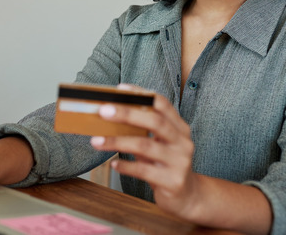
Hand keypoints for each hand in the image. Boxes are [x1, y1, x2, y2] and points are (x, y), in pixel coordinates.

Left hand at [89, 84, 199, 220]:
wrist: (189, 196)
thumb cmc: (167, 165)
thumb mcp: (160, 145)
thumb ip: (144, 131)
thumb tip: (111, 117)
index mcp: (180, 128)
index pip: (162, 104)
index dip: (142, 94)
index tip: (120, 89)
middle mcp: (182, 142)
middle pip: (155, 121)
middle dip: (127, 114)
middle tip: (103, 111)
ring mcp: (180, 162)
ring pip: (145, 146)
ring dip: (117, 142)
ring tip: (96, 141)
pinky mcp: (172, 181)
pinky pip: (144, 171)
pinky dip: (126, 166)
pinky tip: (113, 164)